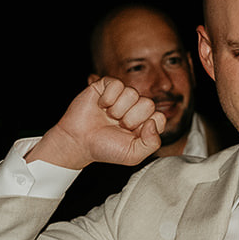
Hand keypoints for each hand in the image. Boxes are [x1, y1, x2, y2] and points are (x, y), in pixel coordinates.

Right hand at [29, 78, 165, 170]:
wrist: (78, 142)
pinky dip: (108, 98)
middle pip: (148, 104)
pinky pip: (117, 84)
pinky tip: (101, 106)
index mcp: (145, 123)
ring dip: (118, 109)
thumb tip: (153, 123)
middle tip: (117, 126)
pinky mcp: (106, 86)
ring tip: (108, 117)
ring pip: (132, 93)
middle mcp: (135, 107)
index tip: (131, 134)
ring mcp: (122, 95)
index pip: (160, 118)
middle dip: (131, 119)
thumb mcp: (133, 155)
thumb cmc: (105, 149)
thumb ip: (152, 143)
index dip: (145, 127)